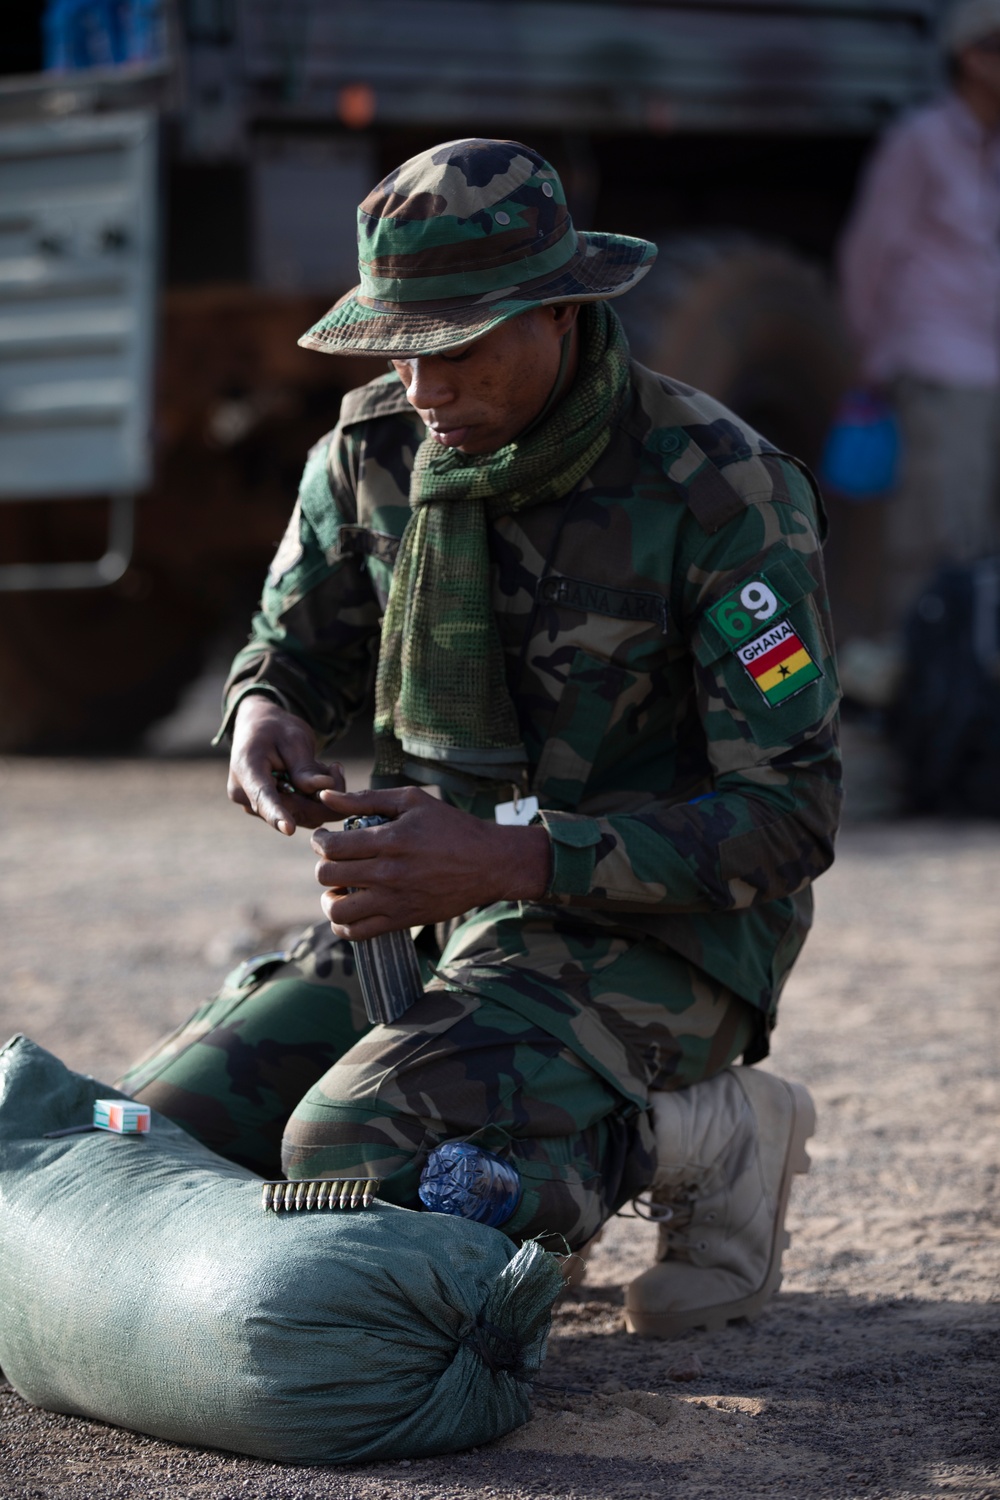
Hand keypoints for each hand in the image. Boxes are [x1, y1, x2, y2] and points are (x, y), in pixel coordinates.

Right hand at [227, 695, 344, 834]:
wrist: (258, 730)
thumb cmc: (275, 729)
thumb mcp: (294, 738)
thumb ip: (304, 767)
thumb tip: (322, 790)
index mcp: (246, 769)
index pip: (262, 796)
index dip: (276, 814)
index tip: (288, 829)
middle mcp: (245, 794)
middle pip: (290, 810)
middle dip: (321, 797)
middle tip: (335, 768)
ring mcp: (255, 807)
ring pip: (300, 815)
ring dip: (319, 797)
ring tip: (319, 766)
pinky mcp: (268, 812)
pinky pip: (300, 813)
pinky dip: (314, 800)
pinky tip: (314, 777)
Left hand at [311, 786, 551, 938]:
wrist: (489, 863)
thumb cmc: (452, 827)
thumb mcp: (412, 801)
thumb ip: (366, 798)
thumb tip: (326, 795)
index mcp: (390, 840)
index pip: (332, 846)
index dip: (319, 841)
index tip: (326, 839)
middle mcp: (388, 873)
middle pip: (328, 875)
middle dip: (323, 866)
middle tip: (334, 861)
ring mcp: (395, 900)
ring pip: (337, 909)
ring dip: (329, 899)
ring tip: (338, 889)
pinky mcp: (403, 920)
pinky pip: (358, 933)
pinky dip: (344, 925)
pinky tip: (351, 909)